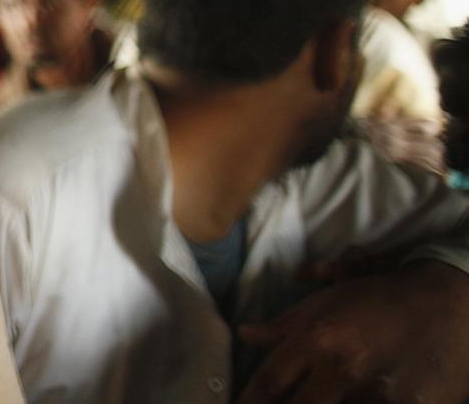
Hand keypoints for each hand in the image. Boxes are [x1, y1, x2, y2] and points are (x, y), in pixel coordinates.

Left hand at [236, 261, 468, 403]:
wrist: (451, 306)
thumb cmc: (382, 300)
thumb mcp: (328, 302)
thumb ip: (284, 325)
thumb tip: (246, 333)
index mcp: (320, 340)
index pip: (269, 382)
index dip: (248, 401)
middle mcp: (346, 371)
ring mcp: (380, 397)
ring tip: (327, 394)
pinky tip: (358, 397)